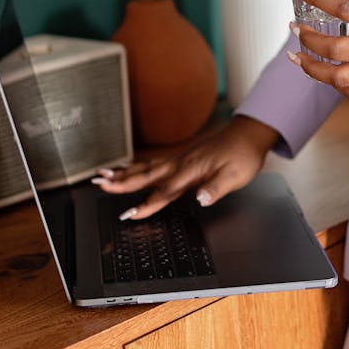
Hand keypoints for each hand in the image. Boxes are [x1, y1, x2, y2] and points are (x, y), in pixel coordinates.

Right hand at [92, 115, 278, 219]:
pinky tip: (125, 169)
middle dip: (122, 183)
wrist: (247, 134)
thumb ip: (216, 188)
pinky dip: (136, 167)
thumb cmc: (242, 155)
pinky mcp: (181, 157)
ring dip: (124, 173)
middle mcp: (181, 164)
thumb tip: (201, 199)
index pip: (166, 191)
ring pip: (146, 168)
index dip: (148, 204)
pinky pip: (153, 163)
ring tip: (102, 176)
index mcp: (192, 170)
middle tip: (100, 185)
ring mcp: (179, 159)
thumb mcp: (236, 176)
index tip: (130, 214)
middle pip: (147, 176)